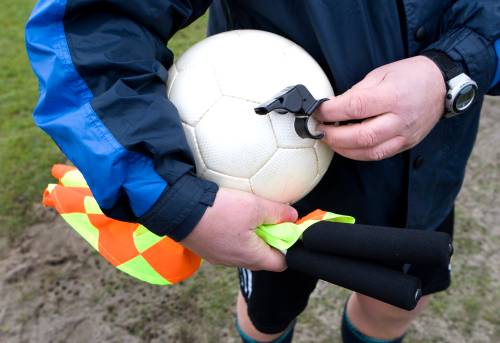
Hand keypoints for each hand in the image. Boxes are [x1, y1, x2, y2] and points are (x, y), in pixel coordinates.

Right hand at [180, 188, 297, 271]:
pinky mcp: (208, 249)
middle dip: (269, 239)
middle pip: (263, 256)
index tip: (286, 229)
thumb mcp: (255, 206)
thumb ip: (278, 212)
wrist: (179, 210)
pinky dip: (234, 235)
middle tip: (268, 219)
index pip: (282, 263)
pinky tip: (229, 218)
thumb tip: (293, 216)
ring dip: (251, 236)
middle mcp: (236, 262)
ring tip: (248, 216)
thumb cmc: (219, 211)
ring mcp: (219, 258)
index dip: (288, 246)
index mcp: (252, 257)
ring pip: (244, 250)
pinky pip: (228, 245)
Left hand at [314, 56, 445, 160]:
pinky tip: (347, 146)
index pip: (355, 107)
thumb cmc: (410, 76)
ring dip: (343, 149)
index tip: (317, 111)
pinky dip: (358, 153)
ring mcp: (404, 135)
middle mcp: (400, 119)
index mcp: (392, 96)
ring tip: (330, 139)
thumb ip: (357, 92)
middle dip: (334, 135)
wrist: (441, 85)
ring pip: (369, 151)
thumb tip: (333, 106)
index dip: (331, 111)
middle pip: (361, 136)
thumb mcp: (380, 74)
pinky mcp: (405, 144)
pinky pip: (378, 155)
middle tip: (319, 129)